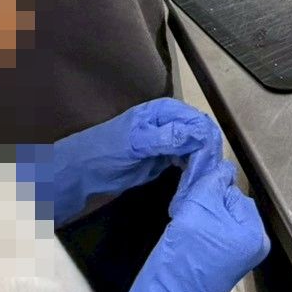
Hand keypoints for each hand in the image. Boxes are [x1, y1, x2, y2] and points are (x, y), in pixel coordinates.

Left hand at [18, 98, 219, 226]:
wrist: (83, 171)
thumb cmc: (105, 151)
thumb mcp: (135, 143)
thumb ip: (164, 137)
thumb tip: (195, 133)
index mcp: (164, 111)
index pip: (197, 121)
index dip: (205, 139)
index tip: (208, 162)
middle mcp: (170, 122)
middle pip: (201, 134)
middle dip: (206, 153)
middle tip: (205, 175)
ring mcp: (169, 141)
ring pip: (197, 148)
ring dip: (201, 163)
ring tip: (201, 181)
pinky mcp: (165, 158)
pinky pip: (187, 161)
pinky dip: (192, 170)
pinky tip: (192, 181)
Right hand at [114, 160, 269, 291]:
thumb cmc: (186, 251)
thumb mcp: (200, 206)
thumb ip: (214, 181)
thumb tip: (224, 166)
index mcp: (256, 232)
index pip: (235, 193)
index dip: (212, 190)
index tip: (192, 194)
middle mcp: (256, 244)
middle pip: (230, 206)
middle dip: (208, 204)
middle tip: (187, 211)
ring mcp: (241, 255)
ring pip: (221, 218)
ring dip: (203, 216)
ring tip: (187, 225)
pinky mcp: (225, 262)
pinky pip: (216, 234)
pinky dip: (202, 230)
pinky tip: (189, 236)